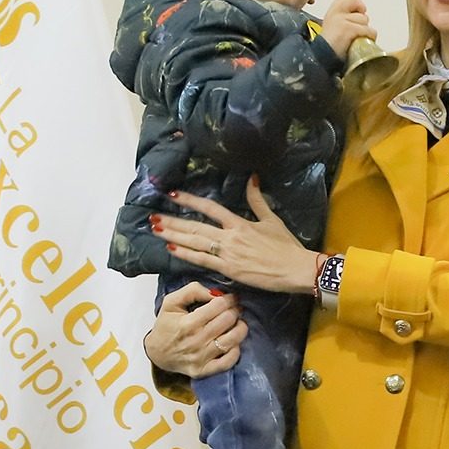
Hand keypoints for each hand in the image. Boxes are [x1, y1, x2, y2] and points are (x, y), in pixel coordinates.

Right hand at [144, 282, 247, 378]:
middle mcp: (195, 341)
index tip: (230, 298)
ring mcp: (200, 358)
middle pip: (228, 320)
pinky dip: (236, 350)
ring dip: (240, 328)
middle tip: (234, 309)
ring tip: (237, 323)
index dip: (228, 299)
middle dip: (234, 311)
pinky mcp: (203, 370)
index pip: (218, 306)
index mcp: (187, 323)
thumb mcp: (171, 302)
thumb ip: (192, 291)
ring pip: (233, 339)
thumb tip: (215, 293)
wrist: (157, 353)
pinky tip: (233, 342)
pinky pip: (228, 362)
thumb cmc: (166, 325)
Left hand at [153, 178, 318, 293]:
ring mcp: (227, 255)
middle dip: (173, 221)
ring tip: (156, 230)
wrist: (295, 269)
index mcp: (240, 224)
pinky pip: (202, 261)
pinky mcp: (228, 270)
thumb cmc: (286, 246)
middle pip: (196, 227)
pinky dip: (186, 255)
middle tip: (153, 216)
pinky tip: (172, 249)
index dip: (190, 200)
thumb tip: (251, 178)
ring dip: (174, 236)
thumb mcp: (272, 220)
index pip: (210, 208)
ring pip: (194, 243)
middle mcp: (230, 237)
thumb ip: (257, 200)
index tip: (173, 194)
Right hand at [320, 0, 376, 59]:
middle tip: (358, 30)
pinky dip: (369, 37)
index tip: (359, 12)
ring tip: (356, 39)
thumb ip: (343, 17)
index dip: (358, 5)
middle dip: (362, 21)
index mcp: (332, 11)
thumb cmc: (328, 47)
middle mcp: (336, 13)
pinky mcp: (349, 29)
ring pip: (365, 21)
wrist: (321, 59)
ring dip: (365, 31)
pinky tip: (362, 42)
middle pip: (360, 10)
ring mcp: (342, 20)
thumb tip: (360, 15)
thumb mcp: (332, 27)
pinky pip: (368, 30)